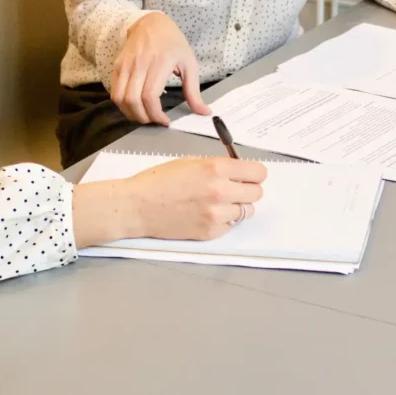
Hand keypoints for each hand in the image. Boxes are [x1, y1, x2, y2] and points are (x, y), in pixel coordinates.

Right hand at [72, 158, 265, 246]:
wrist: (137, 206)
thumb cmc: (159, 181)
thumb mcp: (190, 162)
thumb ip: (217, 166)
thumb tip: (238, 170)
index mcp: (216, 169)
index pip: (258, 173)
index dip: (254, 173)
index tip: (248, 175)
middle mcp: (221, 191)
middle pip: (257, 193)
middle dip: (247, 189)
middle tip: (234, 189)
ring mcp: (217, 214)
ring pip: (246, 211)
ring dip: (237, 206)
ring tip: (217, 202)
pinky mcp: (211, 232)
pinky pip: (231, 225)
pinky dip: (224, 220)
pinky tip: (206, 214)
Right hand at [111, 12, 210, 125]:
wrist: (151, 23)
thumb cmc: (173, 43)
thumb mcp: (189, 64)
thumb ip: (194, 91)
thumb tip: (204, 112)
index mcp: (160, 62)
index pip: (150, 96)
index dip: (155, 114)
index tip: (165, 121)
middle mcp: (140, 63)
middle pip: (133, 100)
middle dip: (143, 118)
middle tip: (154, 121)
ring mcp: (126, 64)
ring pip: (120, 98)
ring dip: (130, 113)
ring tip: (144, 116)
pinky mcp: (117, 66)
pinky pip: (114, 92)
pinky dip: (123, 105)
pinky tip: (135, 106)